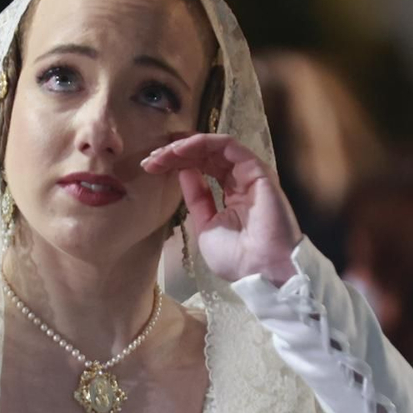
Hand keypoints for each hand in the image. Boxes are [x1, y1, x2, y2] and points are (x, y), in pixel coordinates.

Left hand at [141, 134, 302, 284]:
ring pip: (214, 147)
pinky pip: (227, 145)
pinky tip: (180, 149)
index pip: (203, 168)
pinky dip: (202, 143)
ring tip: (162, 155)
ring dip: (185, 146)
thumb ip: (197, 199)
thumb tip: (184, 172)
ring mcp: (249, 173)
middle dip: (175, 154)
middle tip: (150, 159)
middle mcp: (241, 180)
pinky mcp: (255, 168)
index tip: (150, 168)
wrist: (262, 269)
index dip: (176, 164)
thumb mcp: (206, 226)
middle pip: (205, 155)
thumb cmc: (237, 257)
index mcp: (232, 195)